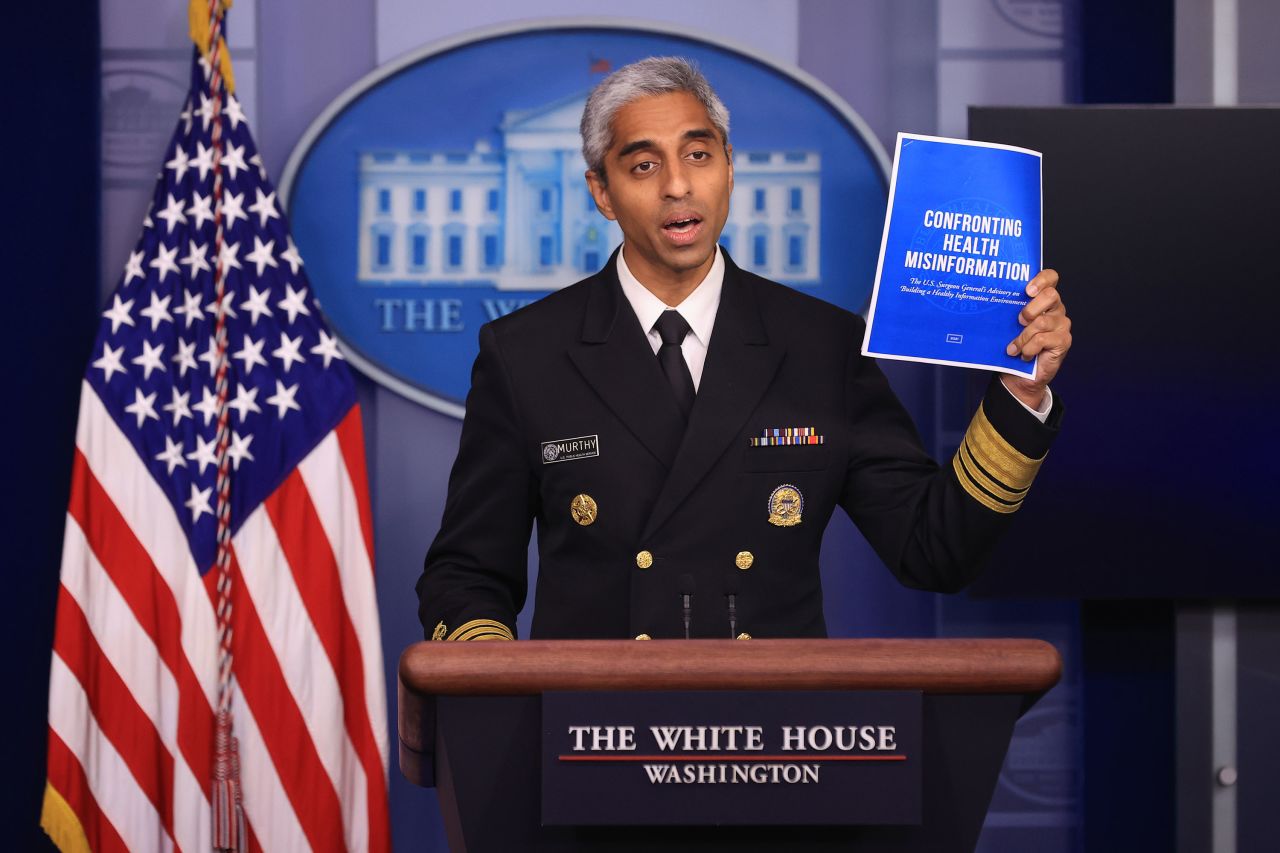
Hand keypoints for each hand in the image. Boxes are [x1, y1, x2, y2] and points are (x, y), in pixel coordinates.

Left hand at [1000, 269, 1071, 410]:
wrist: (1019, 375)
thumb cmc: (1013, 345)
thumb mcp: (1008, 325)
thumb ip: (1008, 311)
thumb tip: (985, 301)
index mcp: (1043, 300)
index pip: (1051, 278)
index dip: (1041, 279)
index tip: (1027, 290)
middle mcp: (1056, 309)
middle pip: (1051, 295)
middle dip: (1031, 308)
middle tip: (1018, 321)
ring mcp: (1061, 325)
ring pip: (1042, 321)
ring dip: (1023, 336)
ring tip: (1013, 348)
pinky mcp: (1063, 341)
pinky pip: (1043, 339)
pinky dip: (1028, 348)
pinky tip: (1024, 355)